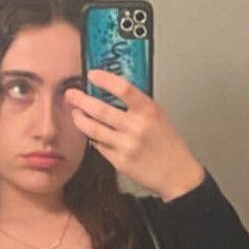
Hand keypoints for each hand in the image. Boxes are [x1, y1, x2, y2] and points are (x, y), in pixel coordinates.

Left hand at [64, 69, 204, 199]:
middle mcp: (136, 127)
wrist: (176, 173)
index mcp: (148, 111)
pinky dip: (93, 138)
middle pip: (100, 109)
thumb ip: (138, 104)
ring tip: (76, 113)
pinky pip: (99, 146)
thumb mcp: (159, 116)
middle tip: (72, 95)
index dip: (104, 79)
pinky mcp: (119, 161)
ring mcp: (126, 145)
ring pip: (94, 129)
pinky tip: (92, 133)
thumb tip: (113, 91)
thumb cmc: (168, 144)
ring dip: (80, 119)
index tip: (92, 75)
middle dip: (81, 100)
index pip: (123, 88)